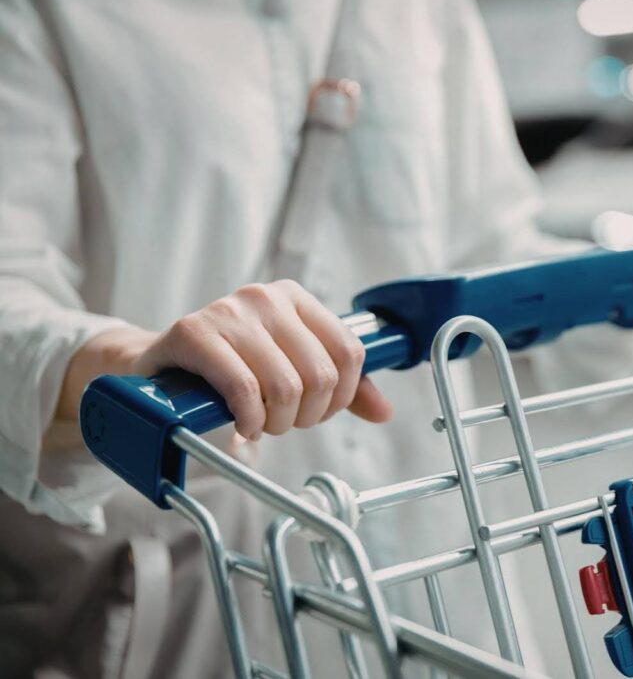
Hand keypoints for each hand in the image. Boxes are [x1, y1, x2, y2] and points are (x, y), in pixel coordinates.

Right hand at [60, 280, 390, 440]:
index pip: (349, 352)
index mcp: (295, 298)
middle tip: (284, 423)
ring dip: (277, 423)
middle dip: (307, 415)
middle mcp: (266, 297)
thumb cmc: (231, 369)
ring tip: (261, 424)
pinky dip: (250, 419)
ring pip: (284, 386)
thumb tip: (384, 412)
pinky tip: (244, 424)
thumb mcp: (290, 370)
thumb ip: (340, 387)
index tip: (318, 412)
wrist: (159, 368)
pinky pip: (243, 389)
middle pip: (320, 374)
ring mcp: (228, 311)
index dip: (341, 396)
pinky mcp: (193, 332)